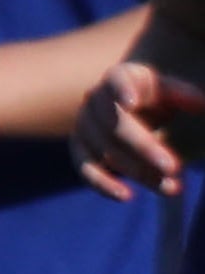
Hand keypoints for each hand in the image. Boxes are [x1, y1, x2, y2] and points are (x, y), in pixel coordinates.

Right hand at [77, 60, 204, 201]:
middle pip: (115, 126)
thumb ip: (184, 95)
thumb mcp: (171, 91)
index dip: (122, 90)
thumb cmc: (158, 97)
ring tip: (172, 187)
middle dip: (144, 148)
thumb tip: (200, 103)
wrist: (135, 110)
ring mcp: (83, 125)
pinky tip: (127, 196)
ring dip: (138, 172)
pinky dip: (103, 184)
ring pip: (106, 153)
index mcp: (119, 78)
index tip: (131, 103)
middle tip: (173, 166)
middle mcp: (94, 100)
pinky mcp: (80, 149)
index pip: (117, 81)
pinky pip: (86, 169)